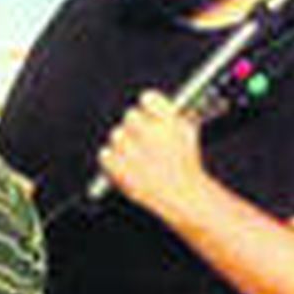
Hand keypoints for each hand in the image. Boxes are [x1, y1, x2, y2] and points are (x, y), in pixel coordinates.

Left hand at [97, 91, 207, 222]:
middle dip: (136, 126)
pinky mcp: (117, 167)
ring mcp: (130, 149)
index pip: (148, 98)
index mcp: (167, 120)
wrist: (181, 195)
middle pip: (130, 116)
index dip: (148, 106)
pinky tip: (125, 165)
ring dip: (124, 143)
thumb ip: (174, 116)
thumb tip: (162, 106)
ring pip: (116, 135)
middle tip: (142, 138)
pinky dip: (111, 159)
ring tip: (137, 156)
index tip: (148, 112)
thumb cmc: (186, 167)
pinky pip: (104, 154)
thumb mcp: (189, 133)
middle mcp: (147, 131)